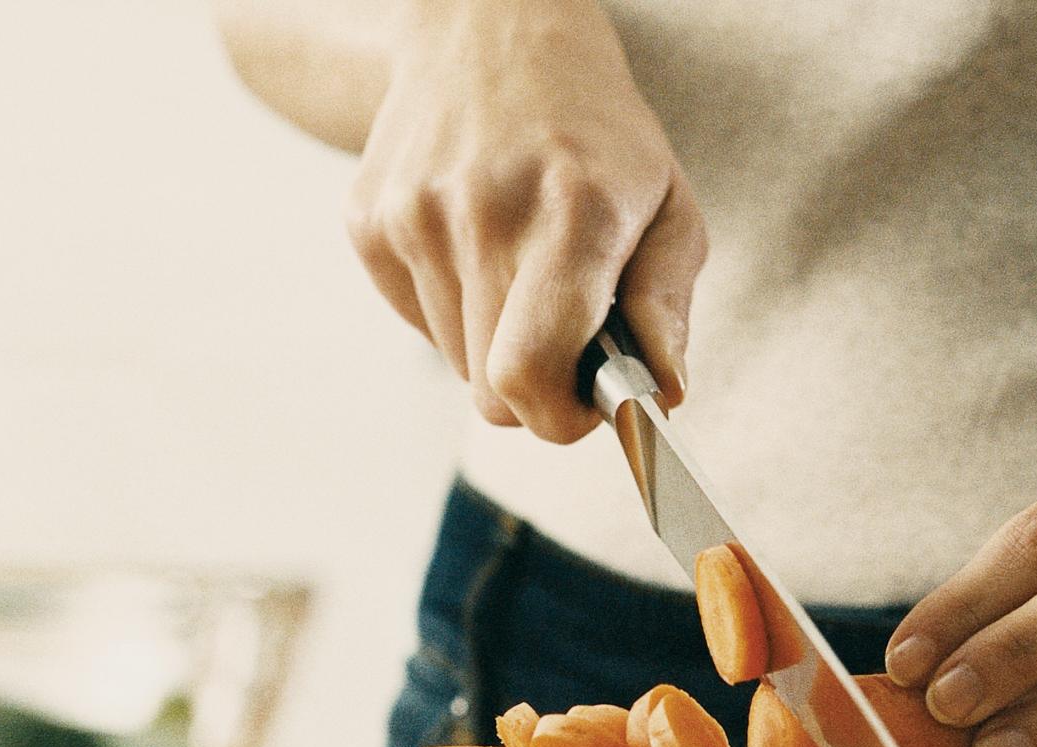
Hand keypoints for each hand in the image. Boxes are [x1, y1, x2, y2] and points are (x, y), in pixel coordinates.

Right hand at [346, 0, 707, 441]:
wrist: (489, 33)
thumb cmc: (596, 134)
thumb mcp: (667, 205)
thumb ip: (665, 307)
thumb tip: (661, 394)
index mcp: (571, 213)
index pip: (528, 376)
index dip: (558, 418)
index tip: (583, 406)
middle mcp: (481, 213)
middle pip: (492, 391)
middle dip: (535, 388)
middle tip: (565, 339)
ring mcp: (413, 216)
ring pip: (457, 363)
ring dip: (494, 343)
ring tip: (520, 270)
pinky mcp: (368, 222)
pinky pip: (419, 324)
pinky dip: (454, 311)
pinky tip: (476, 248)